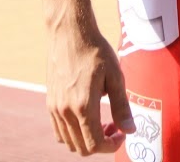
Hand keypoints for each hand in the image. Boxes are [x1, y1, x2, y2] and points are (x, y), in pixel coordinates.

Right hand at [47, 24, 135, 154]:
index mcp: (83, 106)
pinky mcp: (50, 102)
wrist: (70, 32)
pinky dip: (73, 133)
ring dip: (86, 139)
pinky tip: (86, 116)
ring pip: (69, 141)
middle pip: (81, 147)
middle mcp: (65, 111)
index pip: (95, 144)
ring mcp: (55, 108)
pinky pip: (59, 130)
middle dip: (101, 143)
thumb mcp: (115, 75)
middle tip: (114, 126)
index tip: (121, 134)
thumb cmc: (95, 50)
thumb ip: (121, 106)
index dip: (111, 146)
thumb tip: (130, 130)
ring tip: (102, 121)